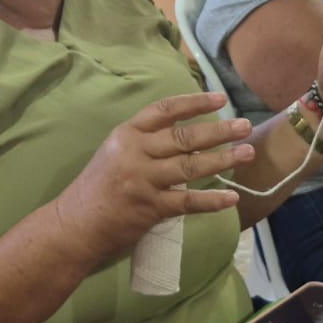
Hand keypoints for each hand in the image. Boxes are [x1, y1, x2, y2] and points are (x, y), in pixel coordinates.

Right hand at [55, 93, 250, 263]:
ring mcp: (143, 180)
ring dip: (223, 160)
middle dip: (219, 131)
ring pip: (191, 166)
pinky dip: (211, 200)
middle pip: (184, 137)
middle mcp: (135, 152)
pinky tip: (231, 197)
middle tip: (245, 126)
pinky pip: (187, 202)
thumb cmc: (98, 188)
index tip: (220, 98)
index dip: (194, 102)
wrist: (75, 224)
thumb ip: (146, 143)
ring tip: (247, 153)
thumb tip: (189, 138)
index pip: (165, 110)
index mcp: (126, 134)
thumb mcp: (115, 152)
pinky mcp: (149, 208)